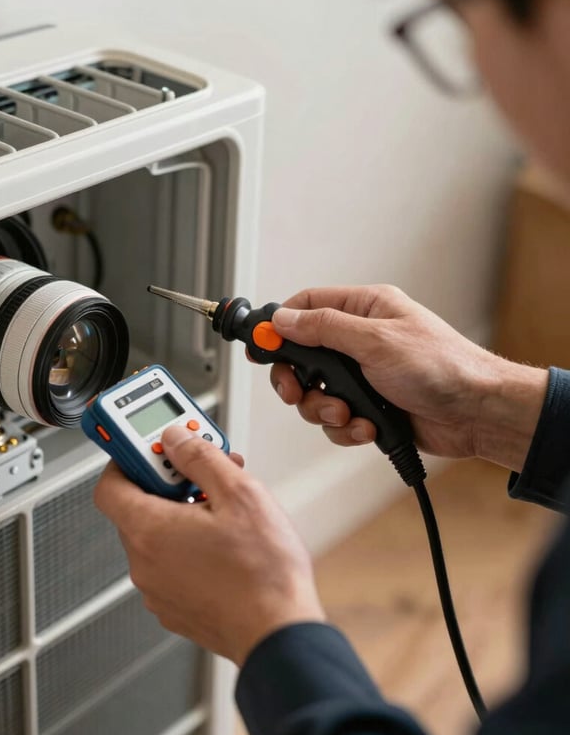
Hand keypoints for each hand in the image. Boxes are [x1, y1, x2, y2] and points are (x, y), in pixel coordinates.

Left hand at [94, 426, 324, 665]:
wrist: (280, 636)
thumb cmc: (263, 573)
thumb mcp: (239, 493)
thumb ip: (200, 458)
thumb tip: (175, 438)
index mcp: (149, 531)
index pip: (110, 485)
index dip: (126, 459)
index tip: (148, 446)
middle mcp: (144, 563)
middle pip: (138, 507)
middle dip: (169, 483)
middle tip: (203, 472)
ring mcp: (158, 590)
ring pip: (158, 536)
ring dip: (182, 513)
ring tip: (223, 507)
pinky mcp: (176, 607)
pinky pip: (171, 563)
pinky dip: (188, 545)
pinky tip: (223, 541)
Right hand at [269, 285, 547, 471]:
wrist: (476, 414)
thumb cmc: (442, 367)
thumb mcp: (375, 341)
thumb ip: (323, 328)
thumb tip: (283, 320)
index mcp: (364, 309)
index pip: (306, 306)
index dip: (279, 325)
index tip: (259, 345)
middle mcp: (360, 340)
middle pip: (302, 356)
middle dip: (297, 380)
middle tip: (295, 392)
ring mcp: (363, 375)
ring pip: (315, 393)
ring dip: (324, 409)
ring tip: (347, 413)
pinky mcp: (368, 406)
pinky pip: (336, 419)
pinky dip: (346, 427)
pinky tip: (366, 427)